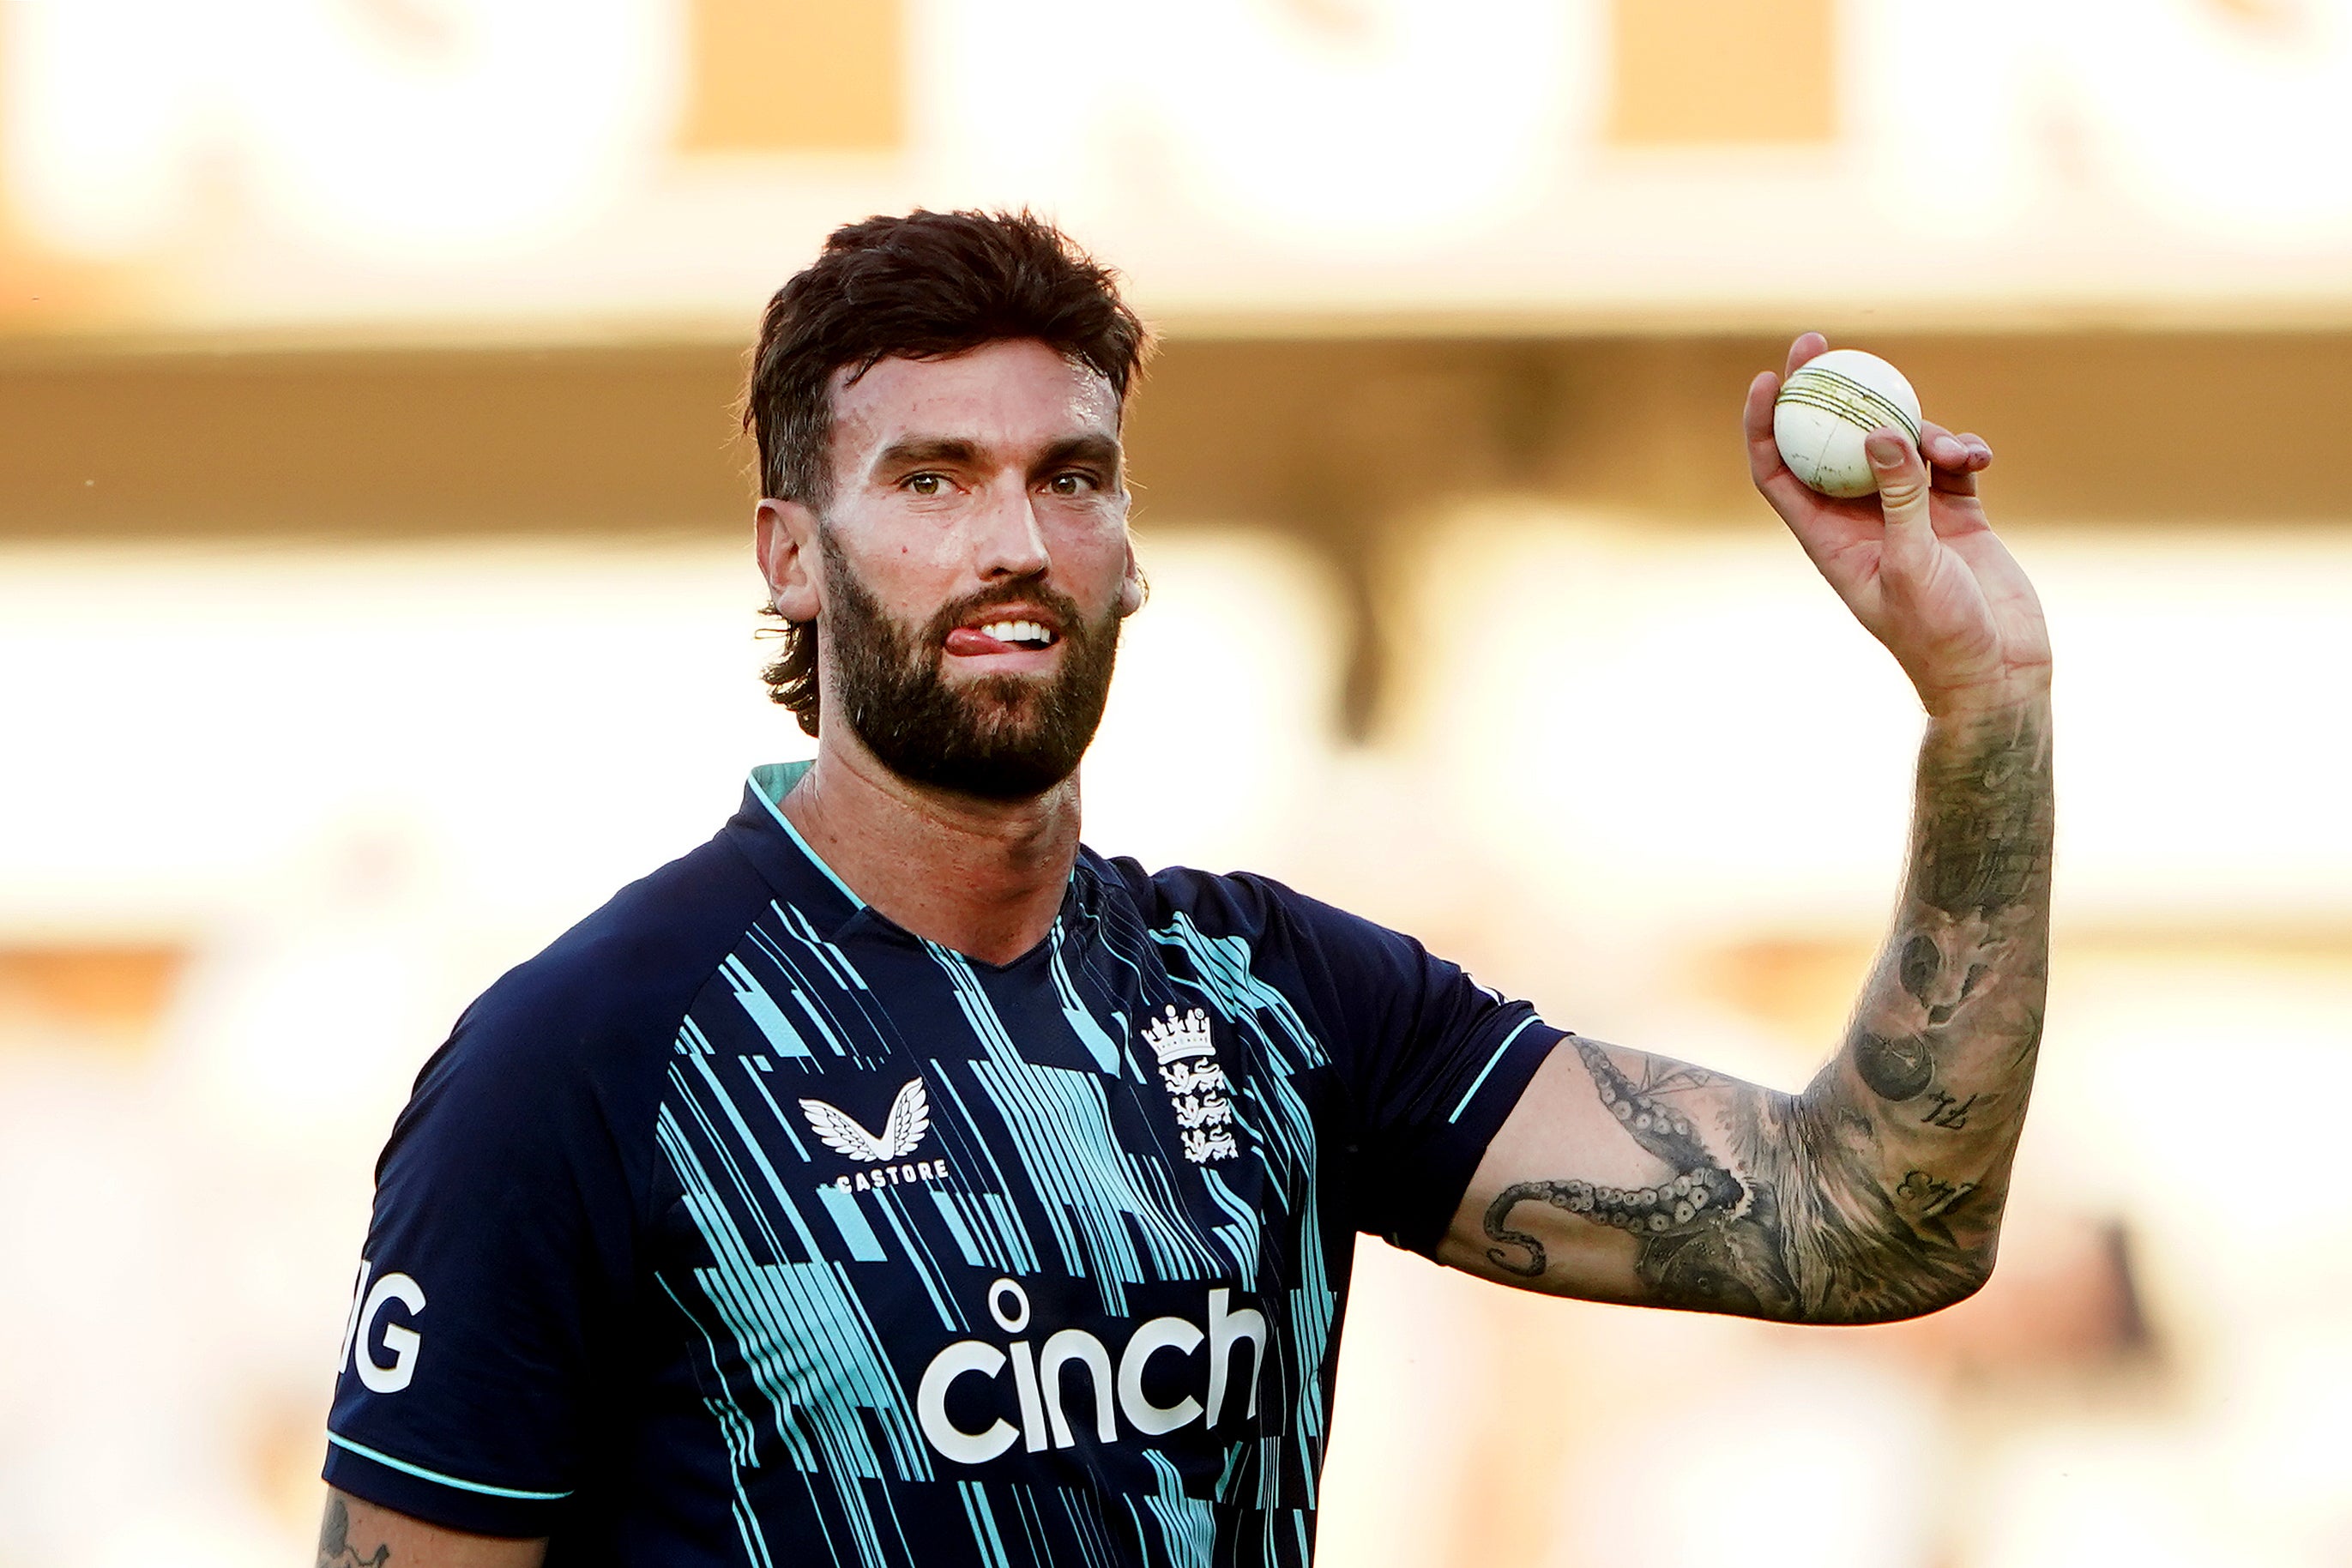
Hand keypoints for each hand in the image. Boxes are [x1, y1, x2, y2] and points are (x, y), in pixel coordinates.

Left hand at [1746, 333, 2051, 716]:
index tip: (1766, 380)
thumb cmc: (1941, 635)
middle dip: (1826, 393)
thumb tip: (1878, 431)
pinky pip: (1949, 462)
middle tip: (1824, 343)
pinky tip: (1978, 456)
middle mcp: (1862, 522)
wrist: (1997, 672)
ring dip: (1922, 432)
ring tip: (1953, 452)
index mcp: (1829, 539)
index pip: (1779, 472)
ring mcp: (1909, 515)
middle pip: (1831, 443)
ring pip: (1898, 445)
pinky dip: (1961, 450)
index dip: (1763, 426)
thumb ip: (1898, 498)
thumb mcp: (1914, 564)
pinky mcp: (1956, 514)